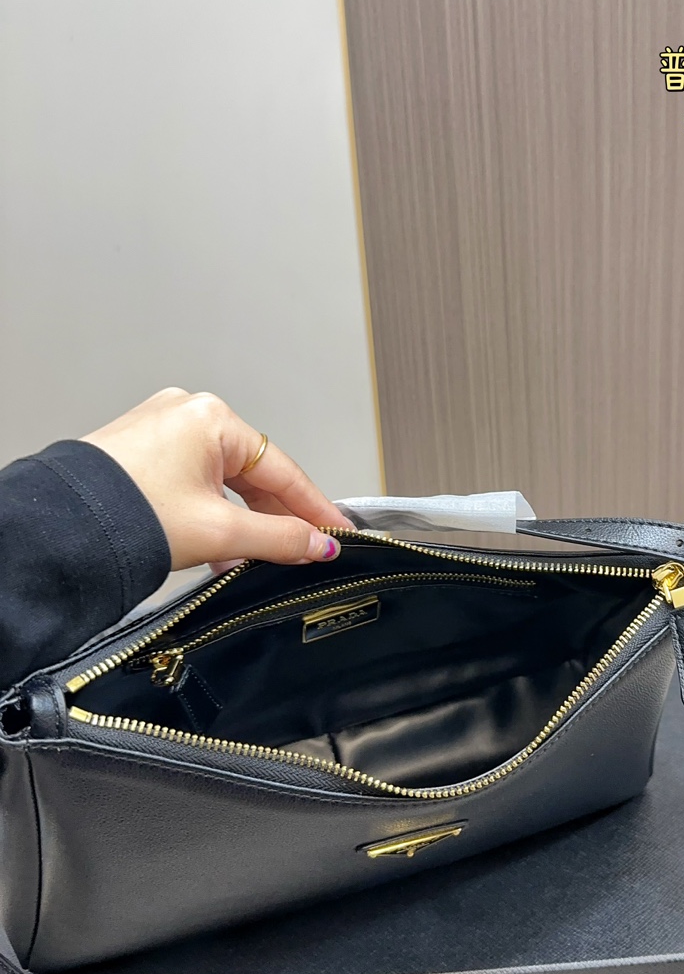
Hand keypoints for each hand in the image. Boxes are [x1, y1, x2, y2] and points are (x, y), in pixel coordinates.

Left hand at [82, 388, 353, 570]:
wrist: (57, 532)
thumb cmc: (123, 516)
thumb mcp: (220, 531)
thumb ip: (280, 538)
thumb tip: (317, 545)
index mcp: (212, 419)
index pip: (283, 469)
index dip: (314, 508)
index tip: (335, 532)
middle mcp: (187, 415)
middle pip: (254, 473)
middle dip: (276, 517)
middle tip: (303, 550)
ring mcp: (162, 431)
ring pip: (224, 480)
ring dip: (243, 520)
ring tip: (256, 558)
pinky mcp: (142, 451)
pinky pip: (195, 481)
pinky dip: (213, 512)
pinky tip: (220, 546)